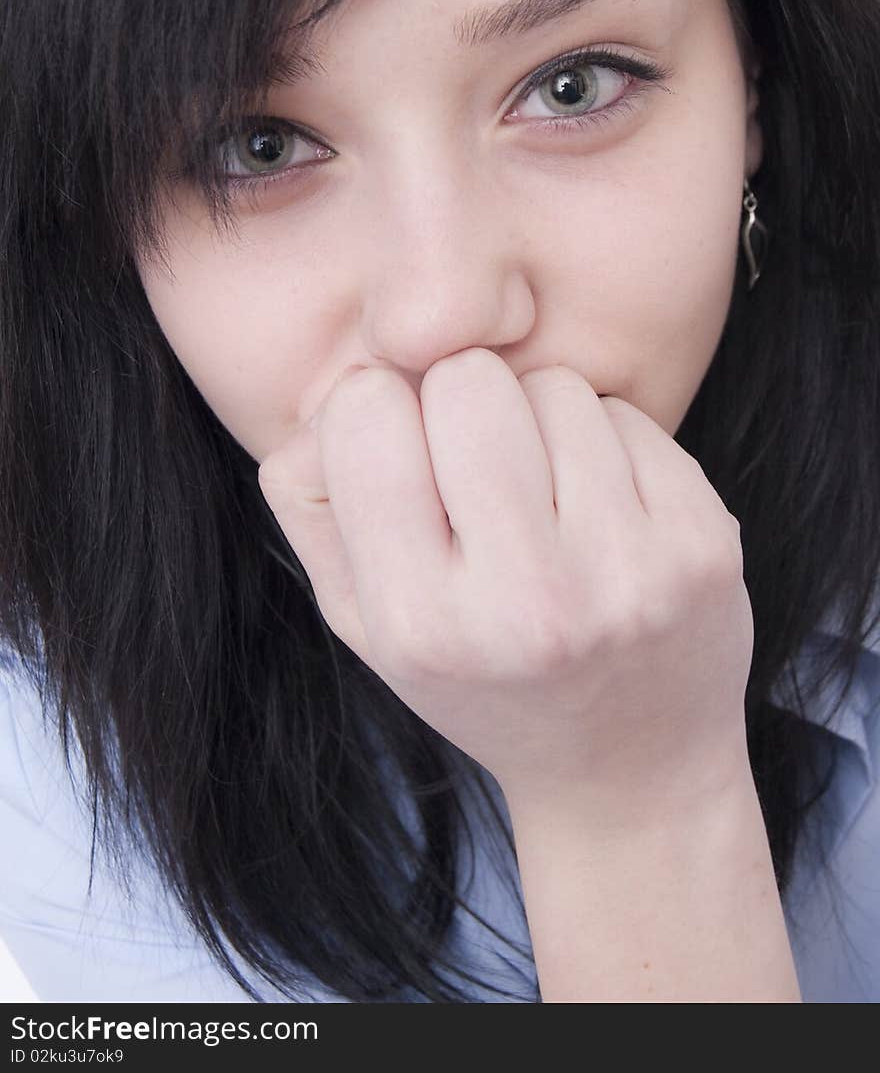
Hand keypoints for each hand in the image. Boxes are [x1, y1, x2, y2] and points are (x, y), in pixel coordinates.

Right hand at [257, 348, 754, 820]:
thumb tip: (342, 380)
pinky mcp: (704, 545)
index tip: (397, 449)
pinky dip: (603, 441)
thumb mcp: (363, 620)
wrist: (630, 771)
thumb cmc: (479, 677)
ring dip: (536, 420)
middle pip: (467, 380)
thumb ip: (313, 500)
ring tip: (541, 495)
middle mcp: (528, 601)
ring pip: (553, 387)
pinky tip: (600, 509)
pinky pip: (627, 415)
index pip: (365, 413)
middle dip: (459, 399)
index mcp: (422, 623)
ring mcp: (628, 572)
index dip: (372, 410)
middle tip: (475, 463)